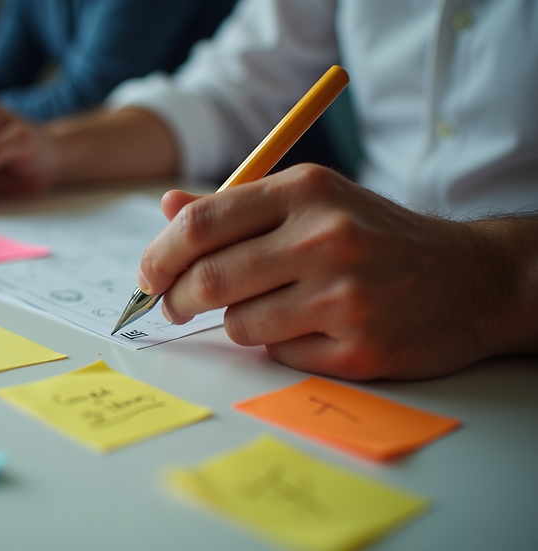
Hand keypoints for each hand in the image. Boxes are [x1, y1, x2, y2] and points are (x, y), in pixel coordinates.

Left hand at [137, 164, 515, 379]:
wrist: (470, 278)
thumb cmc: (375, 236)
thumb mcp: (314, 200)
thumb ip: (237, 206)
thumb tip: (168, 208)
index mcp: (305, 191)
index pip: (201, 224)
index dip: (158, 256)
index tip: (148, 276)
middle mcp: (325, 238)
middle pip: (210, 279)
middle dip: (179, 299)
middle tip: (176, 306)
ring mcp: (345, 296)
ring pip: (239, 324)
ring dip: (239, 322)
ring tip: (274, 306)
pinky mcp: (359, 347)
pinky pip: (279, 355)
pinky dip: (281, 345)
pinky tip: (315, 327)